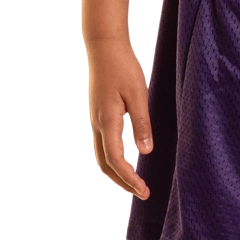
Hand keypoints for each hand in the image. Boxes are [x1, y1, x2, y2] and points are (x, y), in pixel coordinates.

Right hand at [87, 36, 153, 196]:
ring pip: (101, 156)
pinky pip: (101, 145)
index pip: (116, 160)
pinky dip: (112, 160)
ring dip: (116, 173)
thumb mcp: (138, 94)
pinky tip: (125, 161)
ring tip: (135, 182)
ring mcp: (95, 120)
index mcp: (107, 121)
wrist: (103, 46)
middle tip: (142, 193)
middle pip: (105, 164)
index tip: (145, 191)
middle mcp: (97, 124)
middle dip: (122, 182)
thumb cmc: (123, 66)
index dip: (129, 179)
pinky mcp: (97, 115)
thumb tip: (145, 152)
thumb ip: (141, 124)